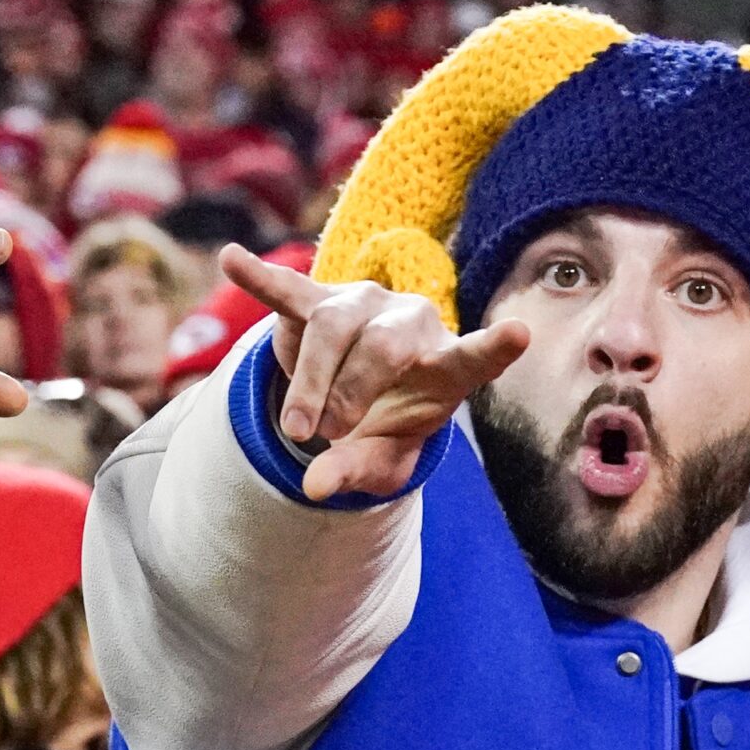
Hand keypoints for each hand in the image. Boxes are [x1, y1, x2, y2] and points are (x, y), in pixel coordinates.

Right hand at [217, 244, 528, 501]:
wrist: (360, 389)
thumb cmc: (387, 423)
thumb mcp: (383, 455)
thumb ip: (356, 471)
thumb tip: (313, 488)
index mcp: (446, 366)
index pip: (474, 356)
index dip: (494, 347)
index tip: (519, 333)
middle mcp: (411, 322)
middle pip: (381, 347)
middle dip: (348, 394)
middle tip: (327, 435)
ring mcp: (364, 304)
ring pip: (330, 328)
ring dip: (308, 381)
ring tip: (295, 430)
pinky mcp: (318, 298)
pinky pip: (289, 290)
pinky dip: (260, 279)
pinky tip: (230, 261)